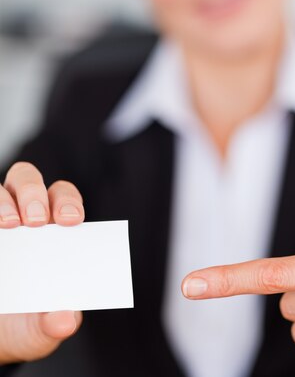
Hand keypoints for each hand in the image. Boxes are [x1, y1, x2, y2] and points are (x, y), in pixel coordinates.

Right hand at [0, 162, 83, 364]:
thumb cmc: (24, 323)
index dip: (68, 203)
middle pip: (30, 181)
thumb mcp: (40, 330)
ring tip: (9, 225)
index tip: (71, 220)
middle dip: (34, 194)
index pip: (64, 199)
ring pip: (1, 189)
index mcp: (54, 230)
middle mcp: (23, 216)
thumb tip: (66, 320)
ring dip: (5, 201)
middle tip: (36, 221)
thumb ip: (54, 323)